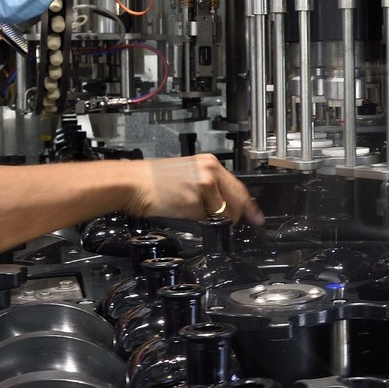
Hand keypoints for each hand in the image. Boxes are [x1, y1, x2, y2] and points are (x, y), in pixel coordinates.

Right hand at [122, 154, 264, 225]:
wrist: (131, 183)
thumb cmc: (150, 182)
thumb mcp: (185, 176)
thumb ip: (207, 186)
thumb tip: (221, 204)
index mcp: (208, 162)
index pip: (238, 186)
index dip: (248, 205)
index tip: (256, 216)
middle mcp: (210, 170)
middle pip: (238, 199)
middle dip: (236, 216)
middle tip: (233, 225)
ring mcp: (205, 183)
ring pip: (223, 211)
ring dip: (214, 219)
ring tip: (193, 213)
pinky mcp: (196, 197)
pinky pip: (207, 217)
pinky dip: (200, 220)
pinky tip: (184, 212)